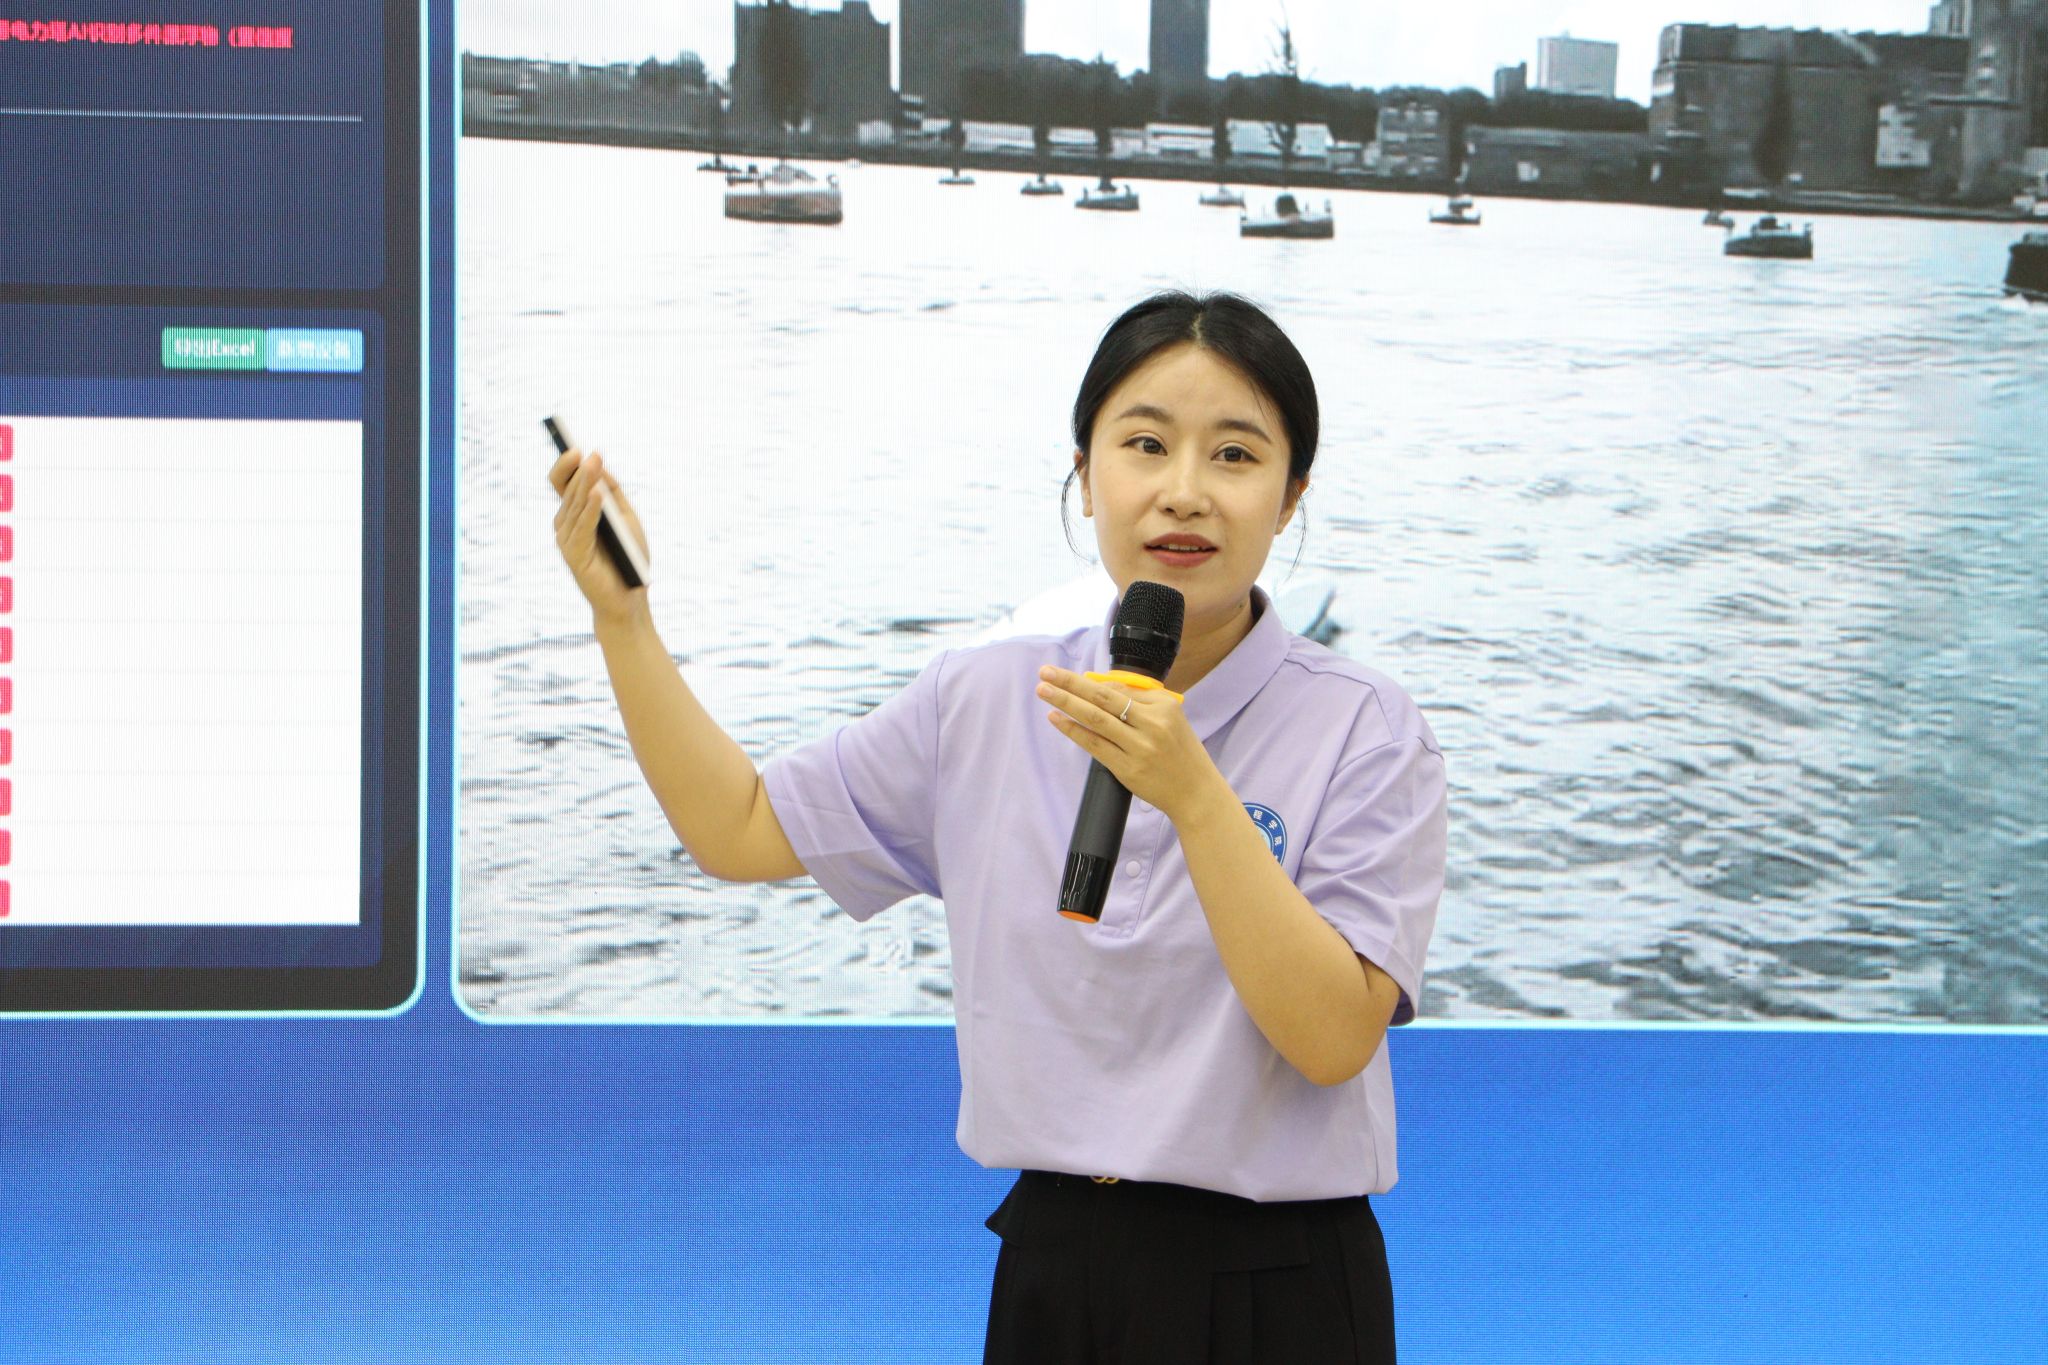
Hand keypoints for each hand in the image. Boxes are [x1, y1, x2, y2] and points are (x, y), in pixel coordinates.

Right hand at [548, 447, 650, 624]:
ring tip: (592, 464)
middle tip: (588, 452)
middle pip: (567, 489)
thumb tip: (599, 463)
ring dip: (584, 484)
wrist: (629, 598)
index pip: (563, 482)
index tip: (577, 446)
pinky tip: (597, 494)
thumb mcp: (626, 518)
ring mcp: (567, 540)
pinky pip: (583, 527)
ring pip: (573, 505)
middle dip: (578, 469)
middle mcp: (566, 524)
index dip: (568, 463)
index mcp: (575, 514)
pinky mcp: (574, 555)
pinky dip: (590, 510)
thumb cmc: (627, 558)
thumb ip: (613, 493)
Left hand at [1036, 665, 1223, 822]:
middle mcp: (1152, 724)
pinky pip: (1094, 745)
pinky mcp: (1128, 769)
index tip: (1065, 676)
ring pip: (1095, 718)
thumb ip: (1140, 704)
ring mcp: (1139, 747)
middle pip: (1103, 696)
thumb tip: (1099, 687)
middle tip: (1046, 671)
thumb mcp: (1170, 720)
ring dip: (1065, 702)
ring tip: (1043, 690)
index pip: (1119, 688)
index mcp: (1164, 706)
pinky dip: (1073, 730)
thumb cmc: (1180, 754)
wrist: (1196, 792)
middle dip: (1070, 682)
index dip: (1089, 683)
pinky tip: (1056, 719)